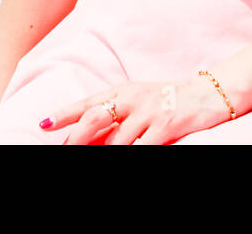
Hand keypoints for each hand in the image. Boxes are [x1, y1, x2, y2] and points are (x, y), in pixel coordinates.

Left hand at [44, 76, 231, 144]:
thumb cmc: (169, 100)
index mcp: (123, 91)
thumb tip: (88, 138)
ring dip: (104, 153)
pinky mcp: (167, 126)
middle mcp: (133, 99)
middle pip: (95, 118)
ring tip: (93, 161)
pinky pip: (143, 148)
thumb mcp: (140, 101)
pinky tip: (129, 158)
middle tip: (65, 151)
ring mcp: (150, 112)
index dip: (64, 114)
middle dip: (76, 138)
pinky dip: (133, 155)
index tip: (43, 125)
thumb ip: (116, 116)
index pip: (88, 103)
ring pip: (117, 140)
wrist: (208, 93)